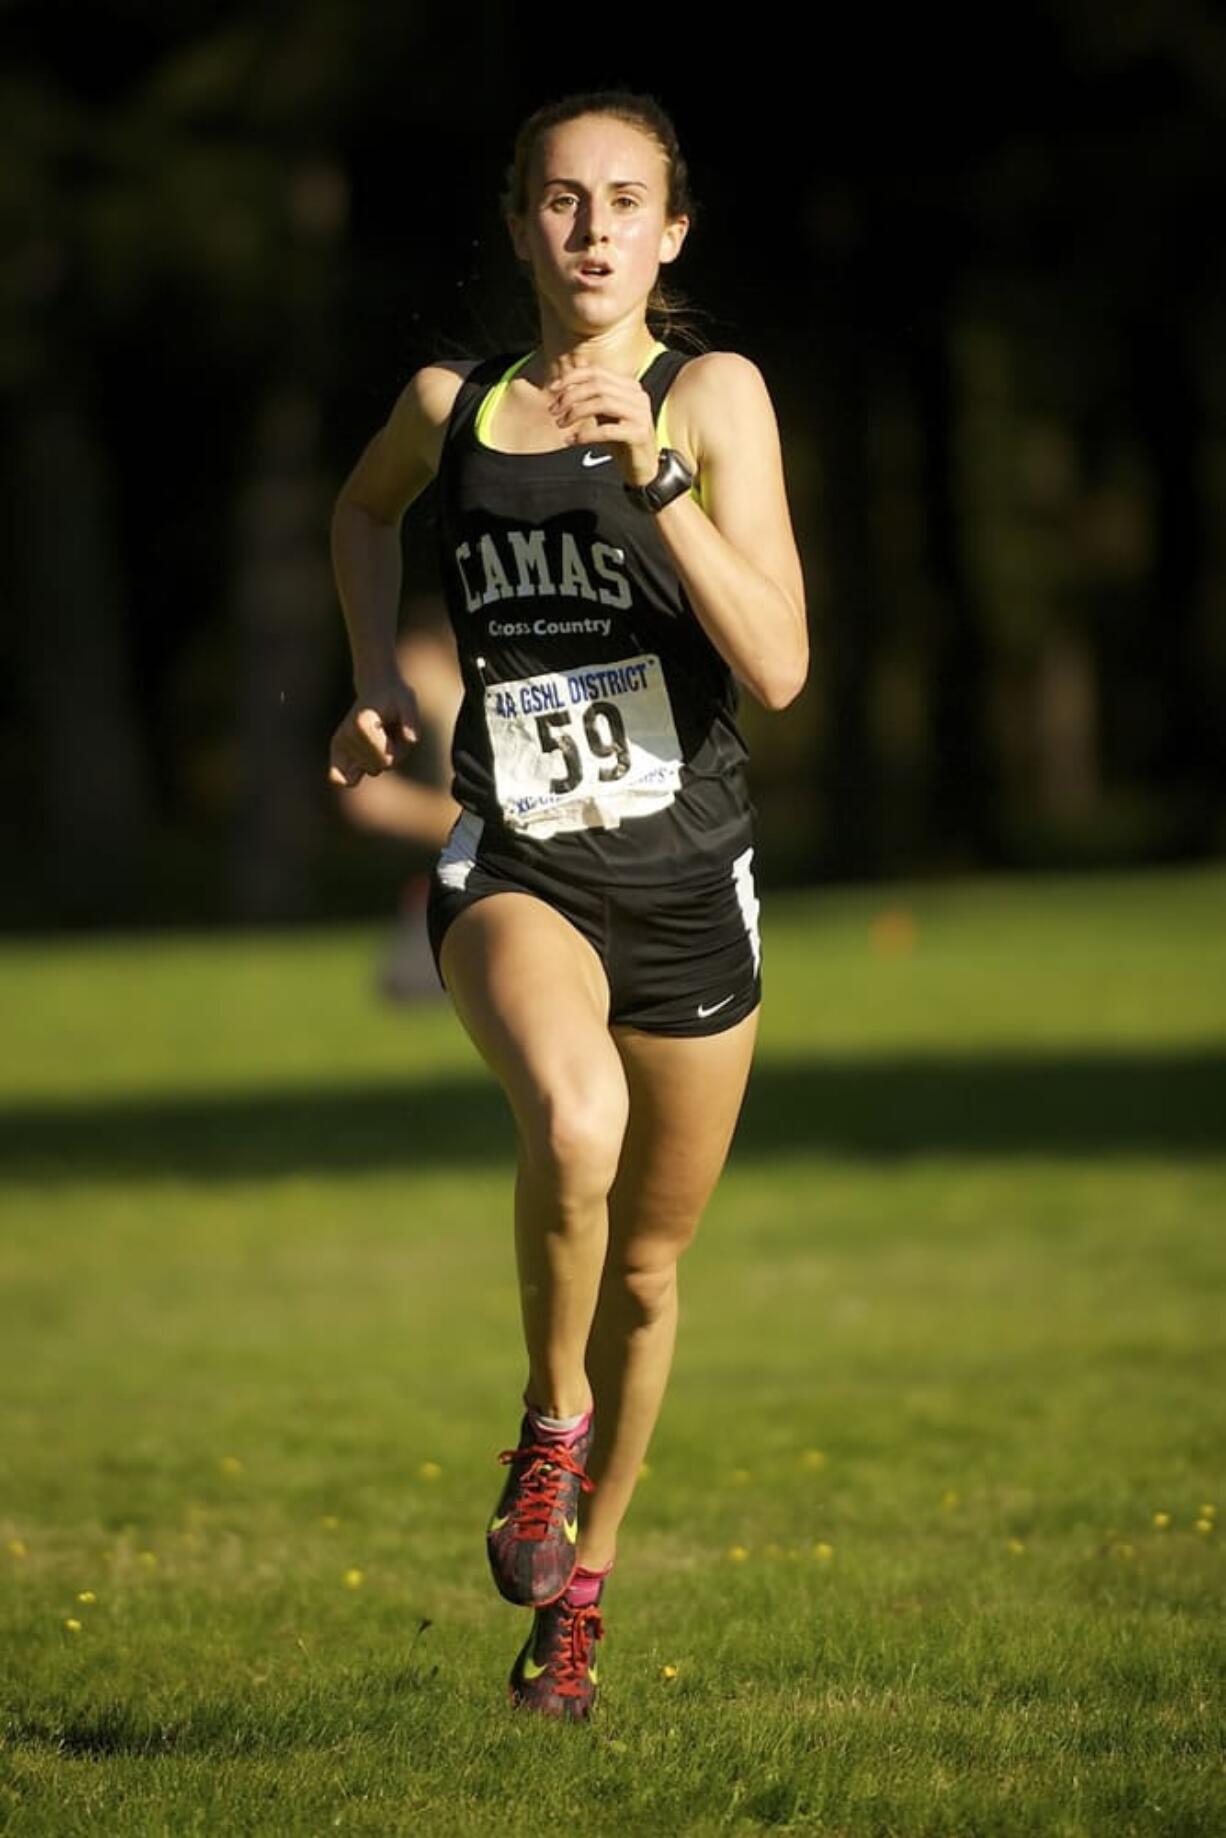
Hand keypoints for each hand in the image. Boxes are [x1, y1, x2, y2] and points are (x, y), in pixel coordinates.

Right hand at [328, 675, 420, 786]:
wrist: (377, 691)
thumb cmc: (395, 700)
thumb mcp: (408, 704)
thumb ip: (410, 721)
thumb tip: (411, 739)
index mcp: (362, 723)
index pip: (385, 761)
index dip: (398, 752)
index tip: (395, 731)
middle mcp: (346, 734)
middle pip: (379, 767)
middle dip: (393, 755)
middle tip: (391, 735)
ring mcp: (339, 744)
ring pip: (371, 770)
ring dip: (382, 759)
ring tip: (382, 739)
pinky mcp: (336, 752)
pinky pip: (337, 778)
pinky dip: (350, 778)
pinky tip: (357, 768)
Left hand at [546, 362, 659, 487]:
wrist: (644, 469)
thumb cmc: (621, 442)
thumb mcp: (605, 416)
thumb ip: (592, 399)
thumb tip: (565, 384)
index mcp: (630, 387)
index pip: (597, 372)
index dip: (572, 378)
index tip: (553, 389)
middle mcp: (638, 396)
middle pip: (597, 385)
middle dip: (570, 396)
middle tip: (554, 411)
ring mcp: (640, 414)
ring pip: (602, 403)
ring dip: (576, 412)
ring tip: (561, 424)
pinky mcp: (639, 434)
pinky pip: (607, 430)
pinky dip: (585, 434)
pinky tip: (572, 440)